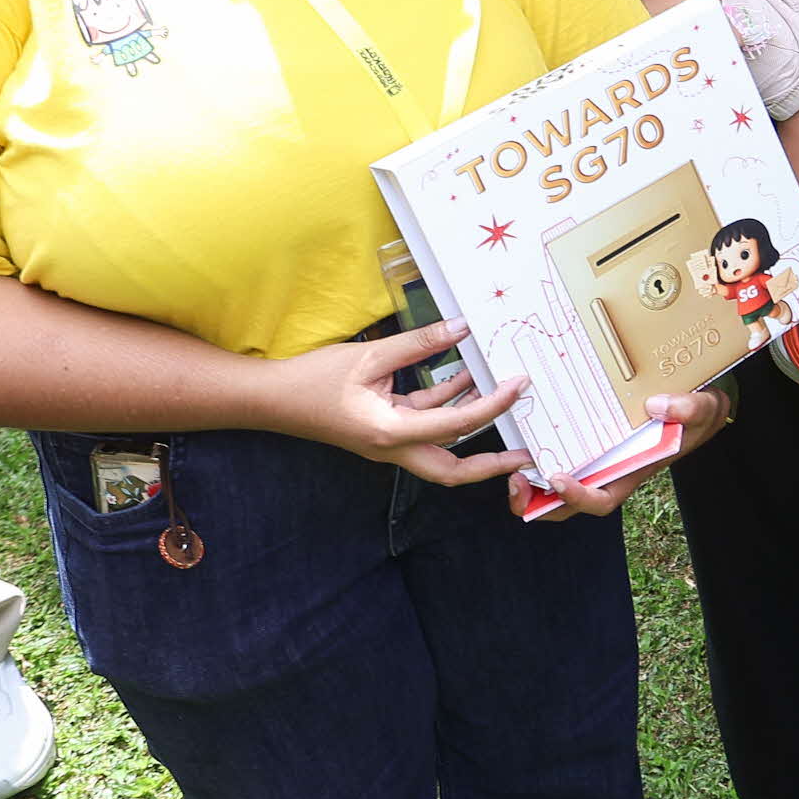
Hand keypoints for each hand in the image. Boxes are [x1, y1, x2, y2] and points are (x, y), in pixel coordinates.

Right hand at [259, 320, 531, 485]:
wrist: (271, 399)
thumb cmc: (313, 381)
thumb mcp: (369, 357)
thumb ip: (419, 344)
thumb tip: (462, 328)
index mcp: (389, 433)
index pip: (454, 426)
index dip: (492, 406)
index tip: (518, 386)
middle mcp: (392, 447)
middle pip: (451, 470)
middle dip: (492, 464)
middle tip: (527, 452)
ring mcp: (388, 442)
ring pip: (440, 447)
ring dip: (472, 426)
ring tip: (507, 401)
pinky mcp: (384, 429)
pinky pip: (423, 423)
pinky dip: (447, 405)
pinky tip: (466, 376)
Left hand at [511, 389, 728, 518]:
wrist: (696, 397)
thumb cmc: (699, 409)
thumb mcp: (707, 407)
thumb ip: (690, 408)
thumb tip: (657, 406)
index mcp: (632, 473)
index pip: (601, 500)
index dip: (578, 498)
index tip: (560, 479)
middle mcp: (608, 471)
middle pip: (566, 505)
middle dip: (537, 504)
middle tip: (515, 482)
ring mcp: (595, 458)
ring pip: (554, 487)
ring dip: (530, 486)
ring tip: (510, 467)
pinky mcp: (586, 440)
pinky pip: (558, 455)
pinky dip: (539, 452)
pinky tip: (526, 433)